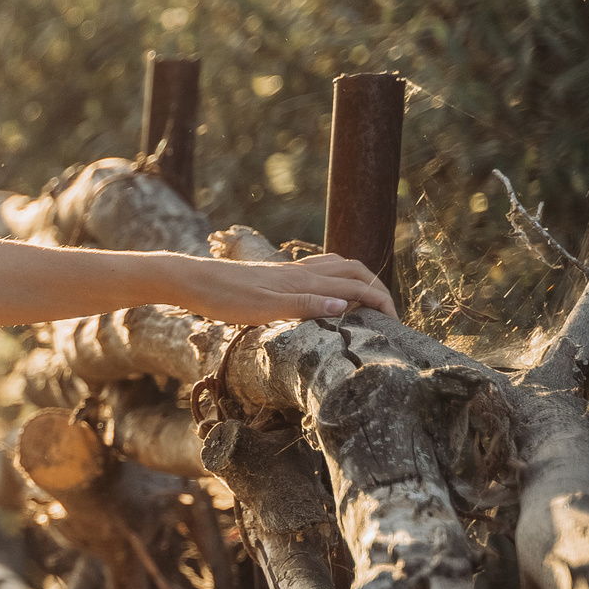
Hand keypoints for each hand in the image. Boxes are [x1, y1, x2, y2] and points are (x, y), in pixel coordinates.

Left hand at [177, 250, 396, 324]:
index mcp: (303, 282)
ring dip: (359, 278)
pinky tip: (330, 287)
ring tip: (370, 298)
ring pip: (337, 265)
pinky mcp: (277, 274)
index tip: (397, 323)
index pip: (356, 287)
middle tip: (390, 312)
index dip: (381, 302)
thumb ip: (305, 306)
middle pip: (353, 271)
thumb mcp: (263, 309)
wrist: (191, 280)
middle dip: (378, 288)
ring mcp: (289, 271)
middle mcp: (301, 272)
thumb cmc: (222, 298)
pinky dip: (337, 274)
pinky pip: (318, 268)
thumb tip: (347, 305)